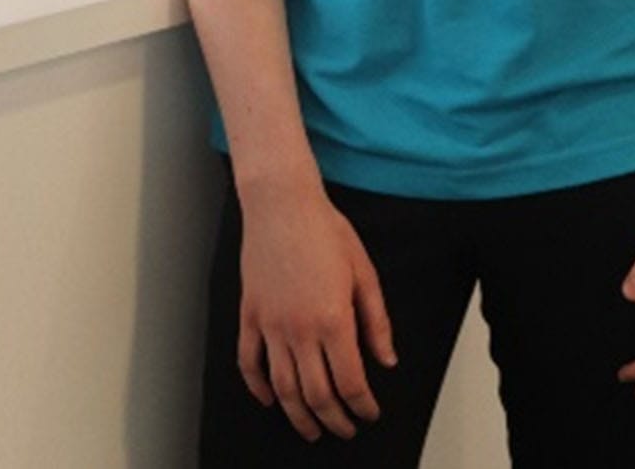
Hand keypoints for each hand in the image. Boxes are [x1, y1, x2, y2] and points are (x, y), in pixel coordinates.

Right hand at [234, 185, 395, 441]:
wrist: (281, 205)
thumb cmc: (326, 233)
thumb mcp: (366, 276)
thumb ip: (377, 324)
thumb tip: (386, 361)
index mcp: (334, 320)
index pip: (350, 382)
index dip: (362, 406)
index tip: (370, 413)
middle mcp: (299, 329)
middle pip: (316, 393)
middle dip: (333, 419)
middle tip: (344, 430)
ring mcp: (269, 323)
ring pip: (281, 386)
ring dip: (297, 414)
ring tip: (310, 429)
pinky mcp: (249, 314)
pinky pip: (248, 360)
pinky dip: (257, 386)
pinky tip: (268, 400)